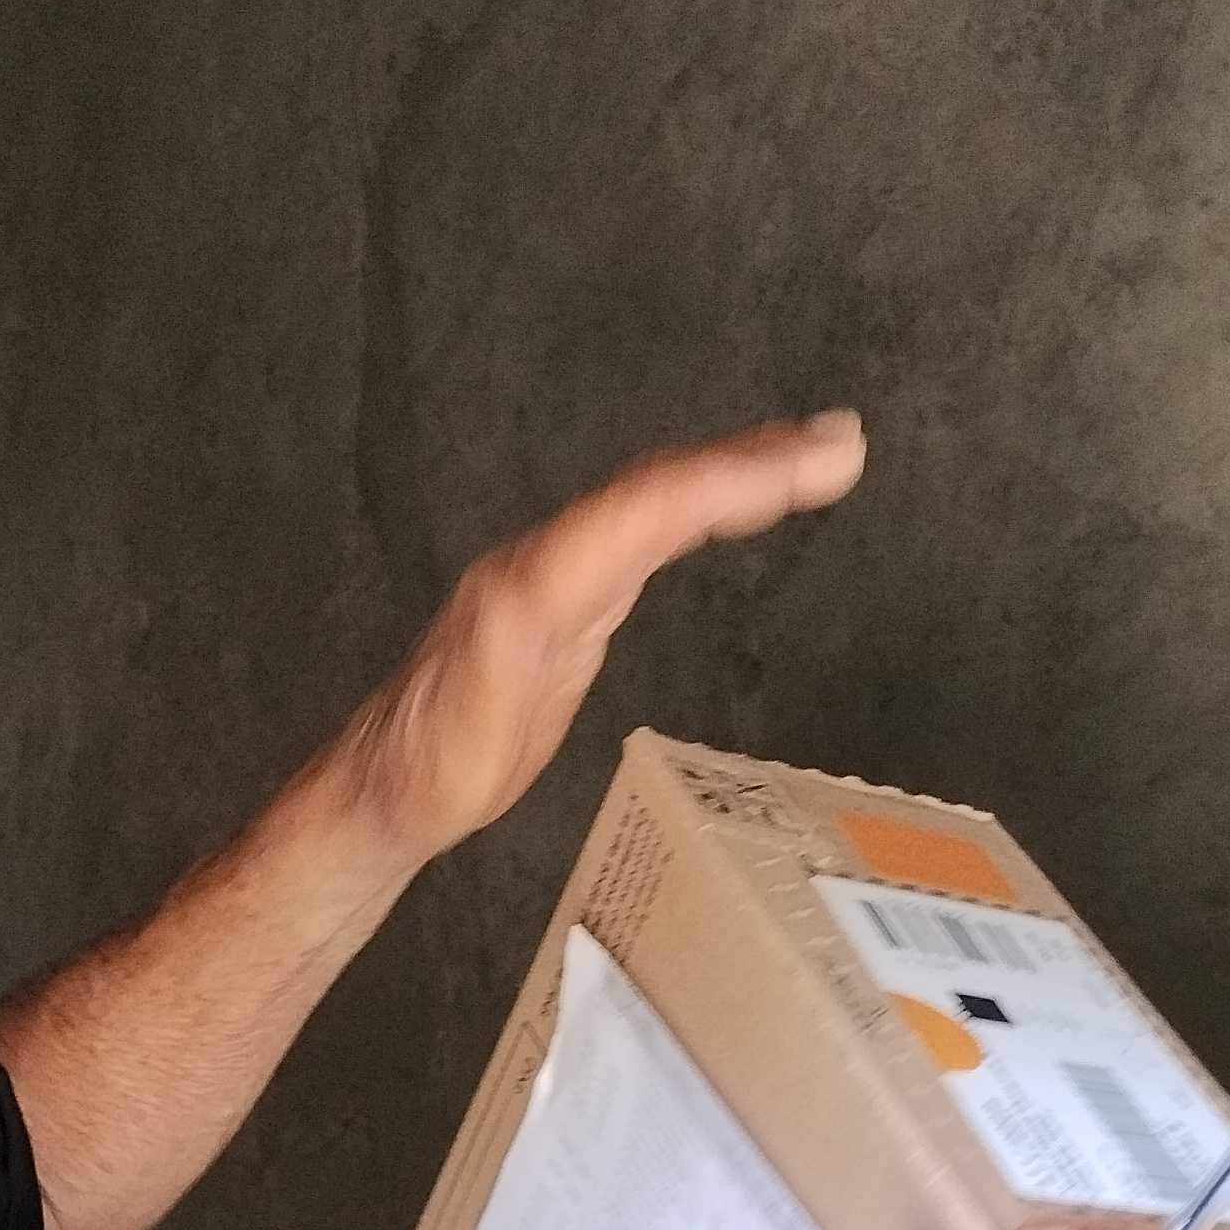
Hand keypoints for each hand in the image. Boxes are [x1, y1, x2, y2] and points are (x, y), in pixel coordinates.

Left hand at [313, 412, 867, 871]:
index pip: (649, 504)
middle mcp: (550, 557)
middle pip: (660, 487)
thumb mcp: (469, 721)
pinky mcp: (570, 600)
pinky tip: (735, 506)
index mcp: (536, 576)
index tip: (821, 458)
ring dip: (736, 474)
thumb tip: (542, 590)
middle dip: (752, 460)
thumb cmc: (431, 768)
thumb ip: (505, 649)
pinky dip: (702, 508)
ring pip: (656, 502)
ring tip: (815, 455)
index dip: (734, 474)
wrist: (387, 788)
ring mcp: (560, 574)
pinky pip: (646, 531)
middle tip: (842, 441)